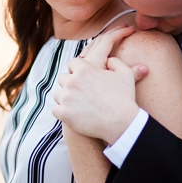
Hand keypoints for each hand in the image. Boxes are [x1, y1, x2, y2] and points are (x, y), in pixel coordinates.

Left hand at [53, 26, 148, 142]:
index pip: (73, 64)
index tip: (83, 77)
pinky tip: (71, 114)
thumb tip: (108, 59)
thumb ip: (115, 62)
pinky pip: (56, 110)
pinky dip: (62, 112)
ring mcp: (66, 98)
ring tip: (76, 104)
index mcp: (85, 70)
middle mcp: (72, 82)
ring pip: (58, 94)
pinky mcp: (64, 113)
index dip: (78, 70)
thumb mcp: (125, 74)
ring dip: (65, 98)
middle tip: (80, 92)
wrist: (122, 123)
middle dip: (70, 84)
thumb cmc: (124, 99)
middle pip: (63, 78)